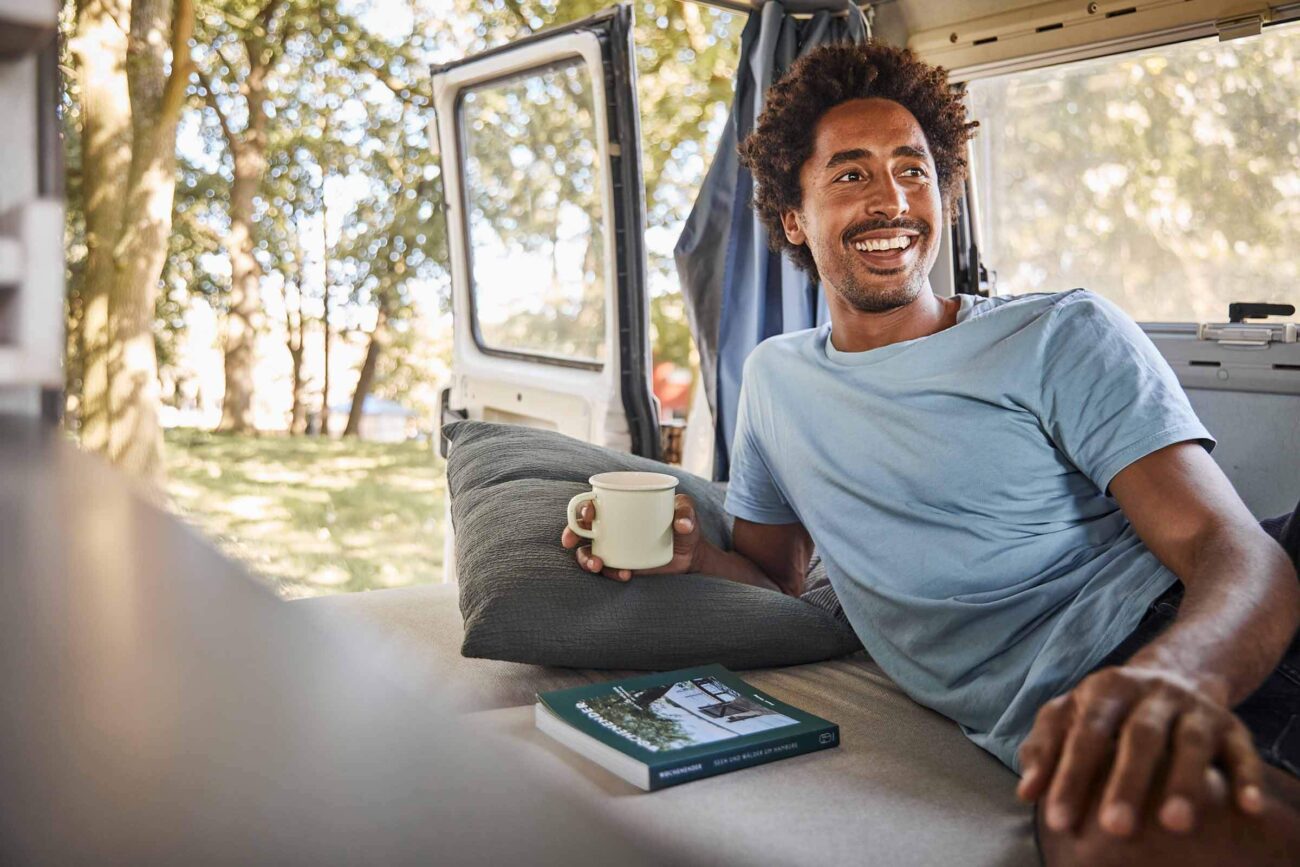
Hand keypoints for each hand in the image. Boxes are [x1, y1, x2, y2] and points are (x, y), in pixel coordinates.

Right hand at [560, 493, 703, 581]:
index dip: (582, 506)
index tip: (588, 514)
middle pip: (580, 527)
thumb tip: (682, 524)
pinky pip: (606, 570)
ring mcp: (613, 547)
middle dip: (570, 533)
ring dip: (585, 559)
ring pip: (587, 552)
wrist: (692, 555)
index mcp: (619, 507)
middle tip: (571, 541)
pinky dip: (610, 573)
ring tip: (598, 565)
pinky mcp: (620, 565)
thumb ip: (686, 511)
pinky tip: (625, 574)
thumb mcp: (686, 512)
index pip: (593, 502)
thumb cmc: (684, 525)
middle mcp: (611, 526)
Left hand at [1016, 665, 1265, 836]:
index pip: (1084, 734)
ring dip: (1184, 781)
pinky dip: (1246, 777)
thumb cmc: (1108, 710)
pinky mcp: (1230, 724)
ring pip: (1190, 741)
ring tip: (1175, 824)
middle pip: (1139, 736)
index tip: (1057, 821)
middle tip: (1115, 828)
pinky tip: (1245, 808)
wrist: (1173, 672)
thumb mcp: (1071, 716)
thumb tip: (1027, 792)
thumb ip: (1046, 749)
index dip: (1069, 776)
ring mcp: (1193, 707)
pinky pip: (1242, 749)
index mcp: (1105, 689)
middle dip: (1126, 782)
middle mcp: (1151, 693)